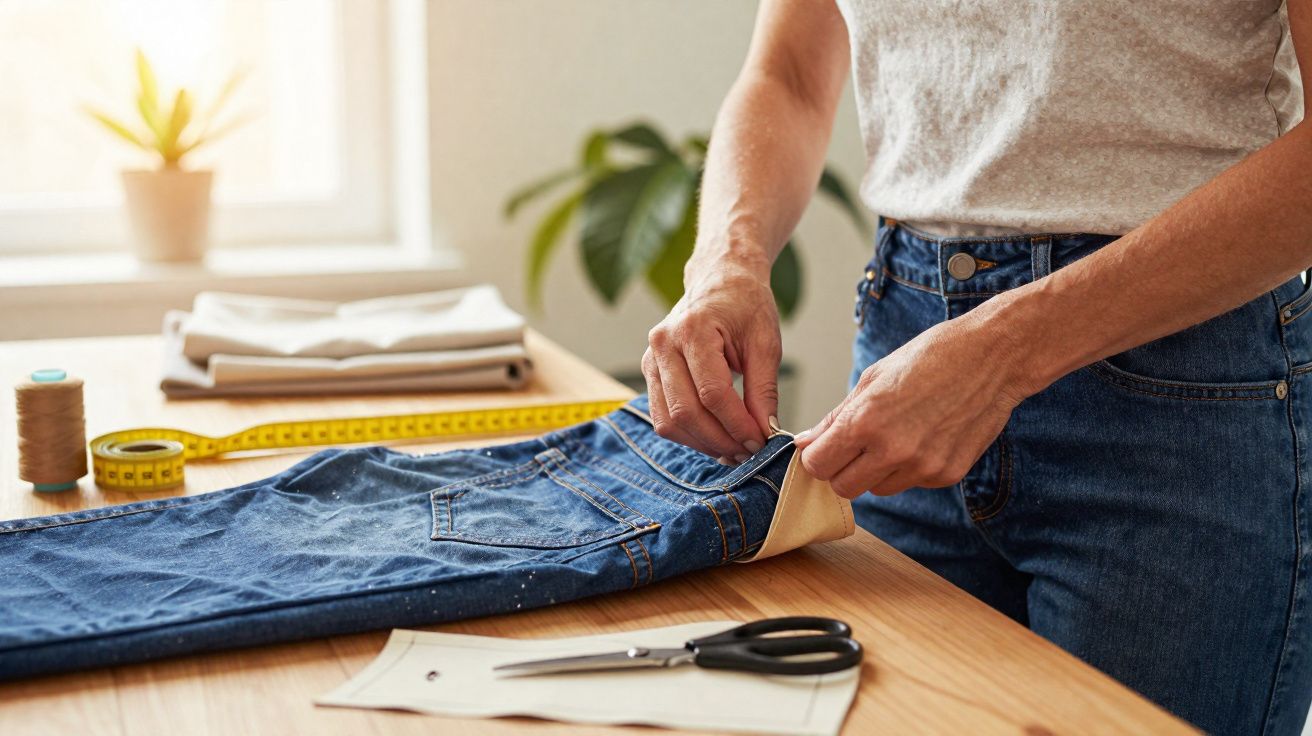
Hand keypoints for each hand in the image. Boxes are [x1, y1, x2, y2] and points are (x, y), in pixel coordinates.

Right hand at [643, 262, 779, 462]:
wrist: (720, 280)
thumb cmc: (744, 305)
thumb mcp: (765, 342)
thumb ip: (764, 390)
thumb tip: (766, 432)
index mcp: (693, 329)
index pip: (712, 393)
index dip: (737, 425)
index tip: (760, 441)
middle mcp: (663, 344)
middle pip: (685, 412)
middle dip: (720, 440)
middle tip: (748, 452)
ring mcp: (650, 359)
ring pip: (668, 421)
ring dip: (702, 443)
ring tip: (733, 449)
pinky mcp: (649, 372)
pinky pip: (662, 416)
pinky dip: (688, 434)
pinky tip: (714, 437)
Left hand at [794, 312, 1032, 497]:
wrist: (991, 358)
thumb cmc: (928, 358)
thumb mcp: (873, 378)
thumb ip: (836, 417)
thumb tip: (806, 442)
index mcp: (865, 421)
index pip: (818, 465)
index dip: (817, 456)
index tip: (824, 447)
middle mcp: (892, 451)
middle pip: (843, 487)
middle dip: (842, 470)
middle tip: (854, 446)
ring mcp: (922, 467)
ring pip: (878, 489)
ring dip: (877, 471)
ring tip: (897, 435)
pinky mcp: (947, 474)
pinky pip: (912, 483)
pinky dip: (910, 468)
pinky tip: (925, 436)